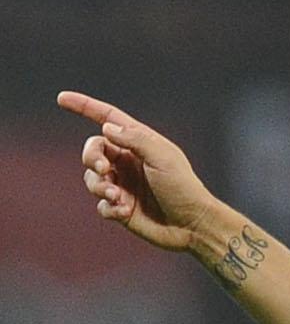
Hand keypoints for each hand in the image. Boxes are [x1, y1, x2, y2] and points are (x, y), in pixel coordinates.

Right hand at [56, 91, 215, 252]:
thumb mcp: (162, 156)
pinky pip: (101, 205)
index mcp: (137, 143)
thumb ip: (134, 139)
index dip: (84, 107)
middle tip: (105, 171)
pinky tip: (125, 211)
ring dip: (99, 186)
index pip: (106, 118)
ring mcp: (123, 185)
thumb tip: (106, 128)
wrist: (193, 225)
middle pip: (92, 151)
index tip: (62, 99)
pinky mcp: (121, 209)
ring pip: (92, 180)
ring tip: (117, 196)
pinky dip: (109, 207)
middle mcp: (126, 162)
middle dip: (91, 158)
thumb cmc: (183, 187)